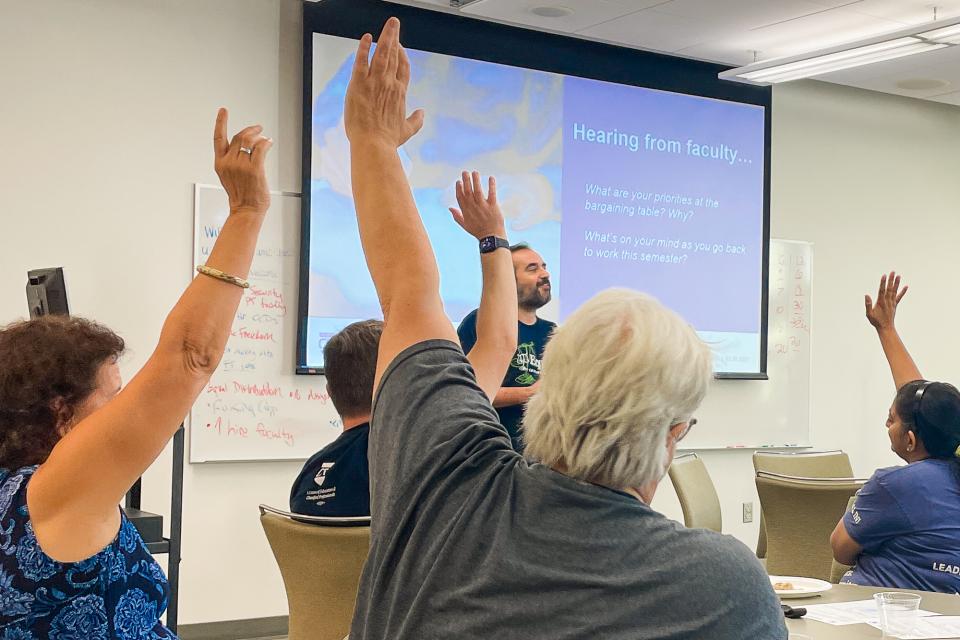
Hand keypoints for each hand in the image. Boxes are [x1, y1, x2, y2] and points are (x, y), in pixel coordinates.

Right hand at [213, 108, 272, 214]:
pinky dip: (266, 143)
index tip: (223, 111)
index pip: (218, 138)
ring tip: (265, 138)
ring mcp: (241, 166)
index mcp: (220, 163)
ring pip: (251, 141)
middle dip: (250, 130)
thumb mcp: (228, 176)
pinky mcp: (255, 169)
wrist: (246, 209)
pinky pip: (261, 148)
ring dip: (260, 136)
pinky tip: (269, 143)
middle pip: (239, 137)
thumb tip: (248, 147)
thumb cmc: (241, 195)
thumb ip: (233, 161)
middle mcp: (229, 162)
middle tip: (258, 128)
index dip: (220, 122)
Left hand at [344, 18, 423, 147]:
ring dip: (386, 37)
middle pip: (395, 55)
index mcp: (400, 93)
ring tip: (389, 24)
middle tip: (394, 24)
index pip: (403, 68)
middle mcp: (390, 84)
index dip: (403, 55)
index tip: (400, 46)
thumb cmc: (388, 140)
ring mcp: (375, 82)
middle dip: (395, 37)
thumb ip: (416, 120)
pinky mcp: (359, 84)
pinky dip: (364, 48)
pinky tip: (366, 37)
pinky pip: (362, 61)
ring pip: (382, 54)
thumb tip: (423, 113)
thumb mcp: (406, 130)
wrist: (374, 144)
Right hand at [450, 171, 506, 239]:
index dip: (459, 188)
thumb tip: (450, 208)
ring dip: (476, 180)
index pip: (460, 196)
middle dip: (466, 180)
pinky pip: (492, 193)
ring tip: (475, 172)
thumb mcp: (465, 225)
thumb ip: (457, 216)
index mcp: (466, 211)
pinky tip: (491, 177)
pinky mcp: (493, 206)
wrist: (491, 238)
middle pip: (468, 191)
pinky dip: (491, 185)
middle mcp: (473, 207)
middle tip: (465, 172)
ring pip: (478, 190)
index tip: (459, 181)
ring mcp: (483, 206)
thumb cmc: (478, 232)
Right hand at [865, 271, 907, 330]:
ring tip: (898, 276)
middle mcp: (888, 301)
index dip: (883, 283)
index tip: (884, 275)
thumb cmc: (876, 321)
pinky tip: (906, 286)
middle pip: (889, 289)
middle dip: (891, 280)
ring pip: (894, 291)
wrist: (886, 327)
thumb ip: (867, 305)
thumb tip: (866, 295)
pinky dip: (903, 291)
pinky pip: (899, 297)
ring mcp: (892, 303)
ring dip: (896, 283)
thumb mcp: (869, 314)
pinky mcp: (895, 305)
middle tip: (893, 272)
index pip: (882, 290)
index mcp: (881, 302)